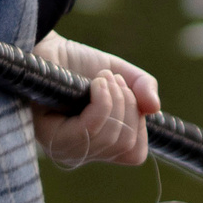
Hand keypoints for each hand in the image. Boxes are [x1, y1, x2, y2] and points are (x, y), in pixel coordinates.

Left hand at [31, 35, 160, 166]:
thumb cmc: (80, 64)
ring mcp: (65, 150)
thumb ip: (143, 88)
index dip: (139, 123)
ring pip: (110, 136)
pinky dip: (103, 100)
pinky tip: (95, 84)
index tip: (127, 94)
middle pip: (125, 144)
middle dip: (128, 104)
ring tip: (102, 78)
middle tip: (112, 79)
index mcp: (99, 146)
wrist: (49, 48)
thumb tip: (154, 109)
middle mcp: (82, 154)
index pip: (134, 154)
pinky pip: (92, 127)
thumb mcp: (121, 74)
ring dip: (116, 98)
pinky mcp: (51, 138)